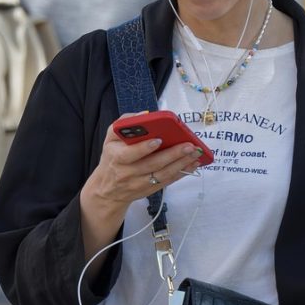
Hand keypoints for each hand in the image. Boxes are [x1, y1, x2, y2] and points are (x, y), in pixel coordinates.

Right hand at [81, 124, 203, 226]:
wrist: (109, 189)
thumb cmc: (112, 158)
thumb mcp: (110, 138)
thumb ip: (124, 124)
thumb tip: (144, 115)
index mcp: (117, 157)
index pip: (130, 154)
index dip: (144, 148)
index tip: (158, 139)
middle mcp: (128, 172)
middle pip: (153, 164)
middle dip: (173, 154)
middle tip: (189, 145)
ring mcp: (140, 183)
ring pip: (163, 174)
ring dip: (182, 164)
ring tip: (195, 153)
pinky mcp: (150, 189)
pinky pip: (168, 181)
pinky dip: (181, 173)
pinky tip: (192, 164)